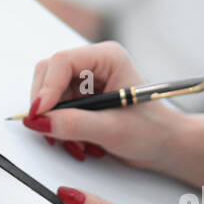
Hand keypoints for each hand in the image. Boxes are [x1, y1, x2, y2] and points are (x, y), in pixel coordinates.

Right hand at [23, 41, 186, 174]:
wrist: (165, 146)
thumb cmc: (152, 131)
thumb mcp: (112, 130)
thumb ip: (74, 124)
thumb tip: (39, 121)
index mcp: (107, 57)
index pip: (62, 62)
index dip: (46, 88)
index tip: (38, 114)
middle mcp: (93, 64)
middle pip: (48, 76)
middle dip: (48, 108)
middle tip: (52, 133)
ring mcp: (84, 81)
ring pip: (48, 95)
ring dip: (55, 123)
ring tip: (78, 144)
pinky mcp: (80, 98)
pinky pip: (54, 109)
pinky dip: (60, 129)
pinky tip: (79, 143)